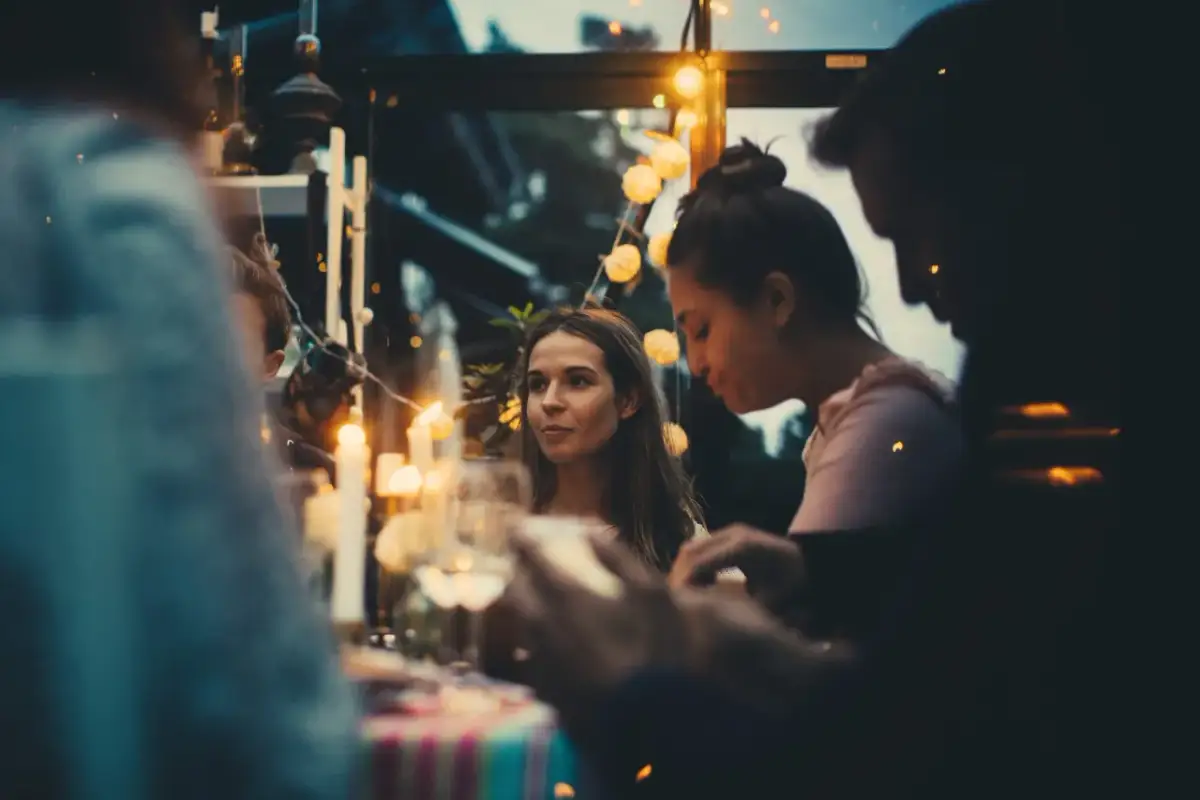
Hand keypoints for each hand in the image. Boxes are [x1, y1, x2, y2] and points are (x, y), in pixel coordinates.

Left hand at [507, 532, 688, 744]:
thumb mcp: (653, 594)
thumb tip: (592, 534)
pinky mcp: (545, 692)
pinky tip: (549, 646)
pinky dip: (535, 644)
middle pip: (517, 591)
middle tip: (525, 564)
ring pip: (520, 626)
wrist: (648, 725)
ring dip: (524, 608)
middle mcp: (543, 626)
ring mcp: (540, 661)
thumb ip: (618, 559)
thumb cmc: (658, 652)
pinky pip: (530, 658)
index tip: (518, 529)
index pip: (533, 557)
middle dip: (519, 573)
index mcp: (567, 596)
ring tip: (535, 600)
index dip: (524, 540)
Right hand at [669, 524, 806, 611]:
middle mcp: (733, 534)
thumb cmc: (794, 583)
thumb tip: (715, 619)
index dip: (685, 585)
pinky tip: (698, 585)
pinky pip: (701, 548)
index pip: (700, 564)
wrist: (810, 561)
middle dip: (679, 577)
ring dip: (683, 570)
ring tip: (685, 595)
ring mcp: (730, 532)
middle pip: (690, 552)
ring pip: (691, 548)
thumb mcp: (772, 601)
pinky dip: (693, 565)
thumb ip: (743, 609)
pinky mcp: (730, 536)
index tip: (678, 606)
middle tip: (676, 602)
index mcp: (742, 548)